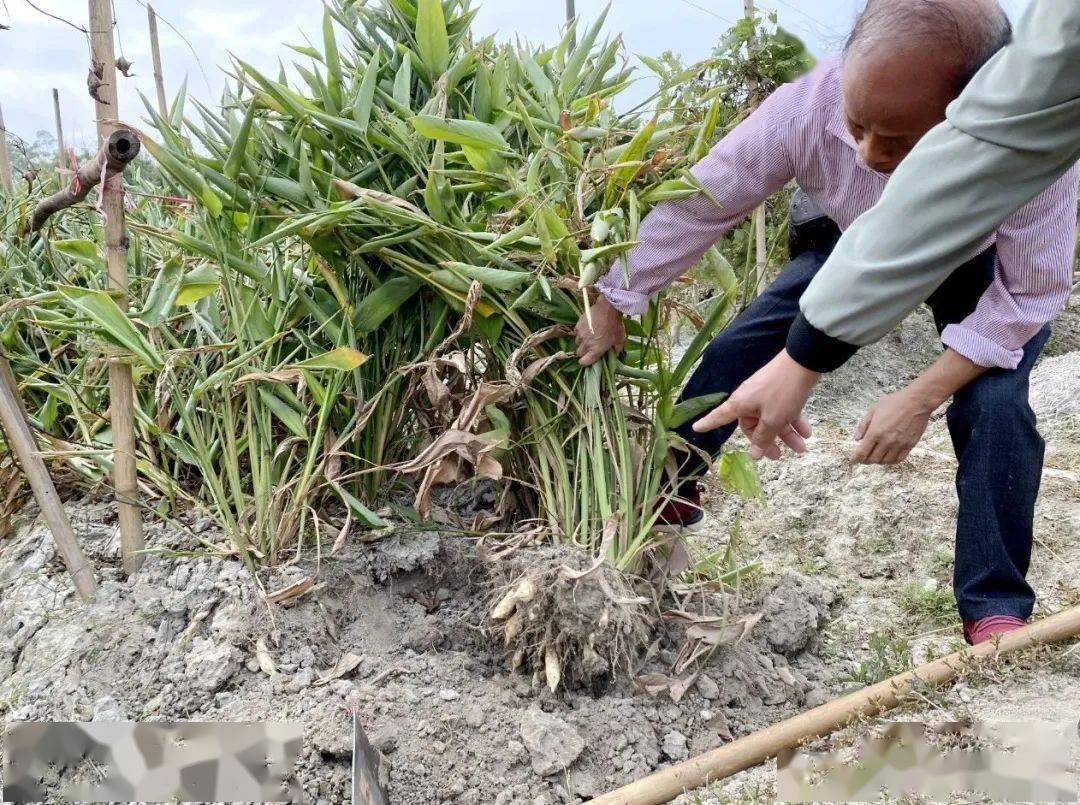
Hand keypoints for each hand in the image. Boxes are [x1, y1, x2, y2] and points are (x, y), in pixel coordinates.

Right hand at [575, 294, 626, 365]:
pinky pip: (576, 333)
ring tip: (589, 337)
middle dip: (583, 352)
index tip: (588, 359)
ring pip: (577, 342)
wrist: (608, 309)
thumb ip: (616, 350)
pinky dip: (580, 333)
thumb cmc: (615, 325)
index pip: (584, 362)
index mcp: (596, 350)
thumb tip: (613, 355)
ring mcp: (580, 335)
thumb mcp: (620, 340)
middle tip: (590, 347)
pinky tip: (587, 329)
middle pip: (579, 353)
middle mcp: (586, 344)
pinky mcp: (577, 326)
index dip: (585, 362)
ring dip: (582, 342)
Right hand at [693, 350, 818, 459]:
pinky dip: (794, 421)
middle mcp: (749, 400)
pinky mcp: (779, 391)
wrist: (803, 362)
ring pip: (772, 419)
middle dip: (768, 441)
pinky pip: (783, 410)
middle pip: (754, 426)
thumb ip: (763, 438)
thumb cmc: (782, 392)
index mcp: (740, 405)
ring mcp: (765, 395)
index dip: (707, 423)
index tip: (695, 428)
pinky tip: (807, 432)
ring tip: (801, 448)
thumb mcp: (772, 419)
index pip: (719, 417)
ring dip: (786, 434)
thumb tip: (754, 455)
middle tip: (779, 456)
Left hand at [853, 388, 933, 464]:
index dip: (855, 459)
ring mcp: (898, 444)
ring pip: (885, 461)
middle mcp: (886, 441)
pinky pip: (898, 459)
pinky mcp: (909, 445)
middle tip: (863, 458)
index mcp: (875, 432)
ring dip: (878, 461)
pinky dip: (891, 461)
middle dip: (865, 461)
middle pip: (873, 459)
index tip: (853, 460)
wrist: (916, 402)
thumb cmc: (894, 402)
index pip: (862, 453)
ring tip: (875, 457)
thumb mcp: (873, 410)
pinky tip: (888, 457)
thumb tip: (857, 439)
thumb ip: (863, 425)